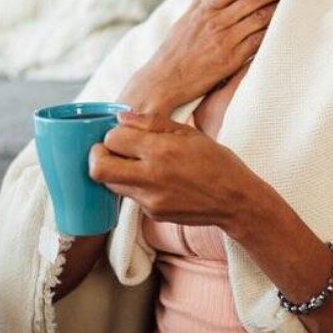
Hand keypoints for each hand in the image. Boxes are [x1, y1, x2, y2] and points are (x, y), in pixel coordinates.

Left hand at [88, 111, 261, 230]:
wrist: (235, 200)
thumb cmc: (215, 161)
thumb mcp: (187, 132)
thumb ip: (151, 123)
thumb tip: (121, 118)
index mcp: (161, 150)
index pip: (112, 139)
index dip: (112, 134)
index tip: (122, 134)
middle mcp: (151, 177)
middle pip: (98, 168)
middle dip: (97, 156)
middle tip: (109, 150)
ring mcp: (150, 200)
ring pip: (110, 184)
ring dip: (114, 171)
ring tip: (132, 163)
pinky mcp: (153, 214)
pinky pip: (131, 197)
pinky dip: (134, 185)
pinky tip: (154, 179)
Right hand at [121, 0, 289, 115]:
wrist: (163, 80)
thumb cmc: (173, 52)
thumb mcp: (184, 22)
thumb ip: (198, 3)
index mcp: (205, 11)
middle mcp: (216, 22)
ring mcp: (224, 40)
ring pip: (258, 18)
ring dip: (279, 6)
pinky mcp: (231, 60)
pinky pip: (257, 42)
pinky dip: (272, 32)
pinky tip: (286, 27)